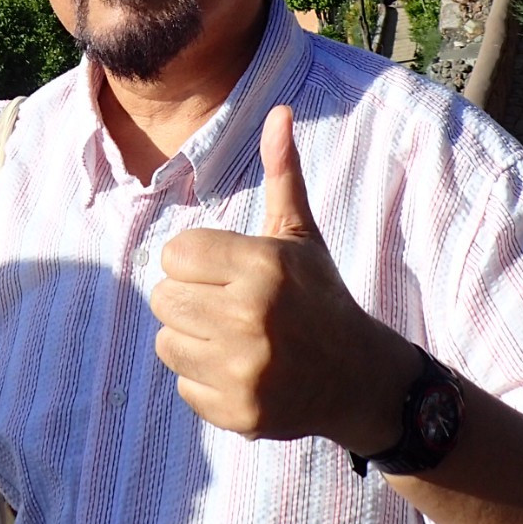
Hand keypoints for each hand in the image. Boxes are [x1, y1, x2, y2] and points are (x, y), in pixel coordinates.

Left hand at [150, 105, 416, 452]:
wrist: (359, 377)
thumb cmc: (318, 295)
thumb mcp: (300, 234)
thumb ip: (282, 173)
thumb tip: (279, 111)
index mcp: (262, 266)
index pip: (175, 254)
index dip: (195, 260)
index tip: (225, 270)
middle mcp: (251, 317)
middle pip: (163, 298)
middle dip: (189, 298)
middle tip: (226, 304)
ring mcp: (246, 370)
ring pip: (167, 342)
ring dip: (192, 339)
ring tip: (232, 337)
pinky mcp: (239, 412)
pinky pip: (184, 385)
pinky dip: (205, 380)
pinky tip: (240, 371)